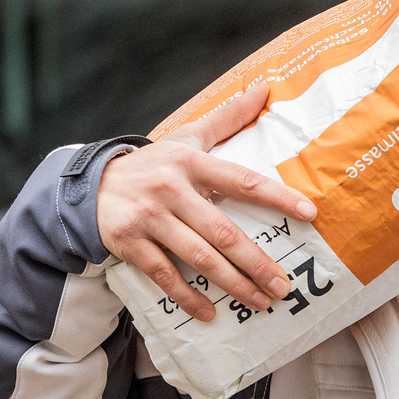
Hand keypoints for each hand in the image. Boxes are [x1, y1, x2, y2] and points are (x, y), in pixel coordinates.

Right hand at [97, 82, 316, 320]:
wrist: (88, 185)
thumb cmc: (153, 164)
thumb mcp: (187, 137)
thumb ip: (228, 118)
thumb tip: (265, 86)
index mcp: (191, 163)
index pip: (243, 181)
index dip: (278, 197)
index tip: (309, 214)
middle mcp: (171, 189)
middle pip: (223, 231)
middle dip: (256, 262)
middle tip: (284, 286)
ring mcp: (149, 218)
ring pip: (198, 257)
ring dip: (232, 283)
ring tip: (261, 301)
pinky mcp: (128, 242)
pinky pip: (164, 275)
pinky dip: (188, 296)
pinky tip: (210, 313)